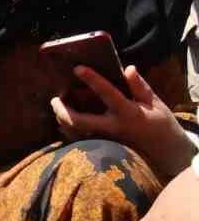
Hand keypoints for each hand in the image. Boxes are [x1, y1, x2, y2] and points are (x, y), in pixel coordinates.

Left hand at [51, 64, 191, 177]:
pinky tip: (64, 120)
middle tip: (54, 99)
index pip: (108, 93)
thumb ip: (140, 87)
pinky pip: (78, 140)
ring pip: (75, 133)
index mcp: (128, 112)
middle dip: (62, 110)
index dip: (92, 80)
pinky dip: (68, 130)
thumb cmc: (160, 124)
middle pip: (79, 121)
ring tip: (57, 107)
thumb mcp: (155, 103)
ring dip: (62, 120)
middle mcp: (113, 128)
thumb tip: (128, 68)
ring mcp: (105, 141)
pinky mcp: (101, 149)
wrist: (165, 153)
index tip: (77, 68)